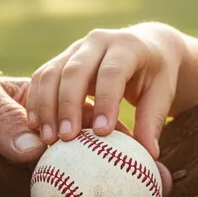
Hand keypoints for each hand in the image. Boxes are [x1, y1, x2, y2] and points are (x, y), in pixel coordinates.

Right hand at [27, 24, 186, 157]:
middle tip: (66, 138)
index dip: (106, 101)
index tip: (103, 132)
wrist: (144, 45)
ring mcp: (76, 48)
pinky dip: (36, 101)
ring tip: (48, 138)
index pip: (113, 72)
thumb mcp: (162, 93)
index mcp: (127, 46)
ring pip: (53, 72)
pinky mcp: (61, 58)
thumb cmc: (156, 75)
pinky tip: (35, 126)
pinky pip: (42, 76)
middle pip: (76, 70)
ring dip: (46, 106)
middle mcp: (99, 41)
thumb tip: (150, 154)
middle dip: (68, 105)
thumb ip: (153, 121)